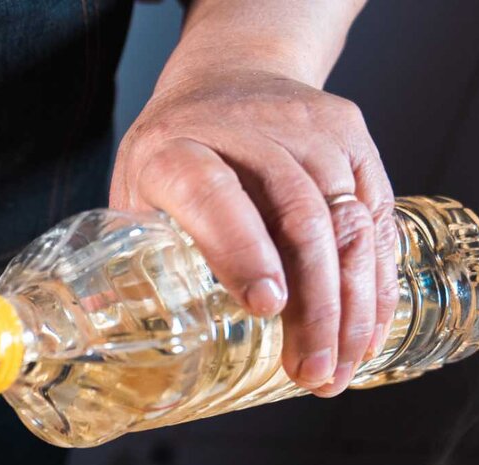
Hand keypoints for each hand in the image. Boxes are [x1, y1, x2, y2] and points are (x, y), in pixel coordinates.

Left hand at [110, 66, 398, 396]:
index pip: (215, 194)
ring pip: (348, 222)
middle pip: (298, 218)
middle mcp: (251, 131)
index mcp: (177, 148)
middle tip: (311, 373)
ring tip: (338, 371)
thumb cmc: (175, 152)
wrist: (232, 76)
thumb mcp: (136, 194)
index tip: (265, 306)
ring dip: (351, 307)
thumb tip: (100, 333)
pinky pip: (378, 218)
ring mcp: (311, 132)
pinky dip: (377, 283)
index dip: (242, 249)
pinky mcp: (353, 140)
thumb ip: (126, 260)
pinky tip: (368, 333)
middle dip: (314, 307)